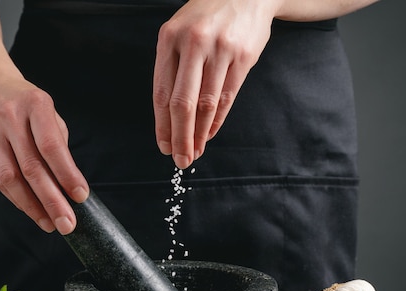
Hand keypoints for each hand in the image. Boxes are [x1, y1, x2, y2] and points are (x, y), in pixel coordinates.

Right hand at [0, 74, 87, 234]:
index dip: (67, 174)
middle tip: (67, 224)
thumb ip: (58, 143)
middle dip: (52, 200)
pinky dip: (18, 199)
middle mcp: (11, 118)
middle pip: (32, 167)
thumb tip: (68, 184)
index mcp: (36, 105)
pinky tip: (32, 210)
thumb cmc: (26, 101)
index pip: (52, 146)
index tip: (80, 196)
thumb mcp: (48, 111)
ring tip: (50, 224)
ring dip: (33, 206)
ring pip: (11, 178)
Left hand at [153, 0, 276, 168]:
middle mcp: (193, 43)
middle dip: (179, 137)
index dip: (162, 125)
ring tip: (195, 151)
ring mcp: (220, 49)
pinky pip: (227, 97)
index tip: (163, 146)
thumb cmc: (207, 17)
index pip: (162, 92)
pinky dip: (217, 120)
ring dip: (199, 134)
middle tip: (179, 159)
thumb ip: (172, 68)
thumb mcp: (180, 32)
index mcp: (169, 38)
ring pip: (206, 104)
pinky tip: (210, 133)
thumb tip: (169, 116)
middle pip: (182, 103)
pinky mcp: (243, 57)